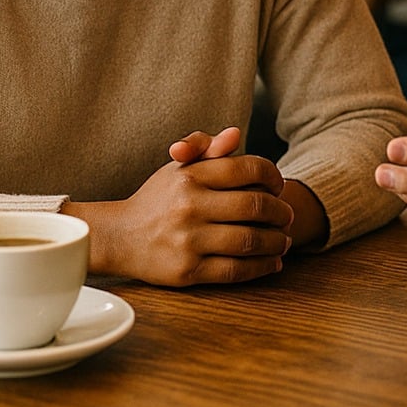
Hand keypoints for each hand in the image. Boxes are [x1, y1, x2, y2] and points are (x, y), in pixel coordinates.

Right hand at [63, 126, 292, 285]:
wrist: (119, 237)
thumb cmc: (157, 199)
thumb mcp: (178, 168)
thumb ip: (207, 147)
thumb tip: (235, 134)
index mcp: (190, 176)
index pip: (248, 168)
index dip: (273, 175)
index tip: (279, 185)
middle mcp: (190, 206)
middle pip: (256, 206)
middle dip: (281, 212)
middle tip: (288, 216)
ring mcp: (188, 240)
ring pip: (250, 241)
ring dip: (277, 242)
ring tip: (284, 240)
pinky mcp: (188, 271)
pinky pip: (236, 270)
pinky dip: (261, 267)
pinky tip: (273, 263)